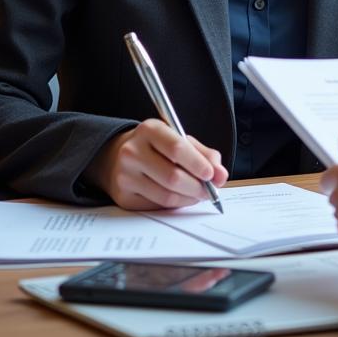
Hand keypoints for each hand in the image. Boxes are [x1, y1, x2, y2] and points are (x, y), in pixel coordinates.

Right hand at [83, 119, 228, 209]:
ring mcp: (125, 175)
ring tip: (199, 194)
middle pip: (172, 176)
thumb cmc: (156, 147)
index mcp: (149, 130)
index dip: (197, 164)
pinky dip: (175, 205)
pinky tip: (182, 198)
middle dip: (197, 187)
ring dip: (189, 198)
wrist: (116, 156)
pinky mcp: (123, 196)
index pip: (176, 148)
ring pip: (166, 195)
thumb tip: (221, 175)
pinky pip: (156, 206)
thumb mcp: (178, 139)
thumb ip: (203, 154)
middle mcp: (132, 151)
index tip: (212, 174)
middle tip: (211, 190)